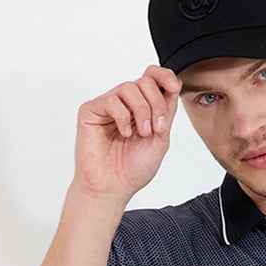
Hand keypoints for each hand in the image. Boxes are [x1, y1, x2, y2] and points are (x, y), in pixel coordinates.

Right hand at [76, 64, 182, 201]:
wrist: (112, 188)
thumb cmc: (132, 170)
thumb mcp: (160, 138)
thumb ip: (167, 110)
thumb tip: (174, 84)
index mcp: (141, 109)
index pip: (152, 79)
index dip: (164, 76)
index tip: (172, 86)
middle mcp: (124, 105)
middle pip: (144, 81)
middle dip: (156, 104)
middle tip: (155, 129)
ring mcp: (107, 106)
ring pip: (129, 87)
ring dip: (141, 111)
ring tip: (141, 134)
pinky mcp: (91, 111)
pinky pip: (111, 100)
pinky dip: (122, 116)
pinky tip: (123, 133)